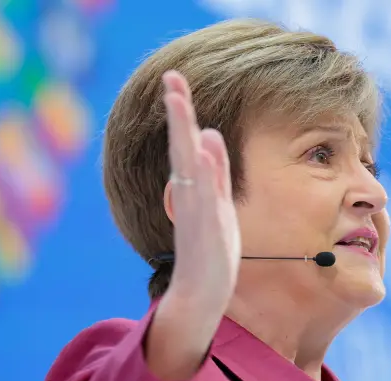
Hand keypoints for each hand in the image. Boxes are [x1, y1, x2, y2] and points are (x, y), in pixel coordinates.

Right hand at [160, 70, 239, 306]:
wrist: (202, 294)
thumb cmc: (211, 250)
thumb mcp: (219, 202)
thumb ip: (216, 170)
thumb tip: (209, 131)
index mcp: (193, 187)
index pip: (186, 142)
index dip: (181, 110)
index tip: (174, 77)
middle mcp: (189, 196)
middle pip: (181, 148)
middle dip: (178, 113)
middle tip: (171, 78)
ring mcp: (195, 214)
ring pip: (189, 169)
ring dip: (184, 136)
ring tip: (182, 104)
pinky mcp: (204, 233)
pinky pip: (203, 199)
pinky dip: (204, 177)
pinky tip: (203, 154)